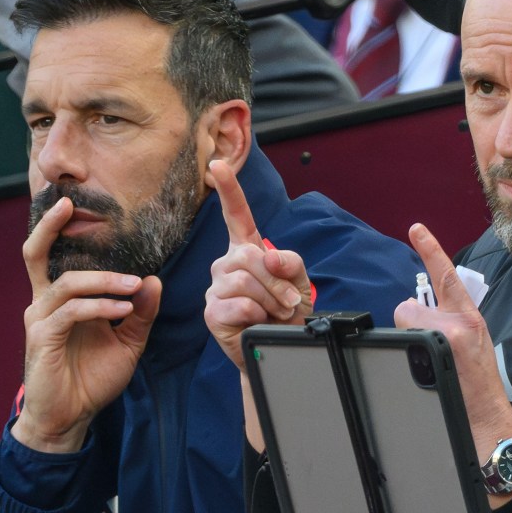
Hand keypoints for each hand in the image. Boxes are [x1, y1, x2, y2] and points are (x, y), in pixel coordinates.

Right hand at [12, 196, 160, 452]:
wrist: (71, 419)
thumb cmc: (93, 378)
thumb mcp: (128, 342)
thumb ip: (140, 312)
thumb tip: (153, 279)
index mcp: (62, 299)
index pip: (55, 255)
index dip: (57, 227)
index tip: (73, 202)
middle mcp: (45, 302)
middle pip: (36, 254)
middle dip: (49, 226)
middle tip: (70, 204)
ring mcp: (40, 319)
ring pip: (68, 283)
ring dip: (104, 281)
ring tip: (133, 286)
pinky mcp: (41, 338)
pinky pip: (71, 311)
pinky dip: (100, 306)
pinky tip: (122, 310)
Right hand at [204, 160, 311, 372]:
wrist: (281, 347)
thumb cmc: (286, 313)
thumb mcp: (299, 282)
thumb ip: (290, 262)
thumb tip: (269, 256)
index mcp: (246, 249)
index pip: (237, 214)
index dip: (229, 189)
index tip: (218, 165)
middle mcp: (226, 264)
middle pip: (250, 256)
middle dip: (277, 282)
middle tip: (288, 304)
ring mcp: (217, 287)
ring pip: (245, 281)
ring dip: (270, 301)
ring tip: (275, 314)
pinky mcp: (212, 311)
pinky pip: (239, 305)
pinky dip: (257, 315)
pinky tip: (257, 323)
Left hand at [394, 224, 511, 466]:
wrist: (486, 413)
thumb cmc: (476, 380)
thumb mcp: (473, 340)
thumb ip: (451, 319)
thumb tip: (422, 310)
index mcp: (469, 315)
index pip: (447, 274)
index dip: (430, 249)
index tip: (415, 229)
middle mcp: (457, 319)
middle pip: (410, 306)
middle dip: (411, 323)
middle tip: (429, 347)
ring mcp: (444, 333)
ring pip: (404, 320)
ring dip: (408, 336)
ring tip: (429, 358)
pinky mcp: (434, 346)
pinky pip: (403, 335)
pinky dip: (406, 347)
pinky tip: (424, 364)